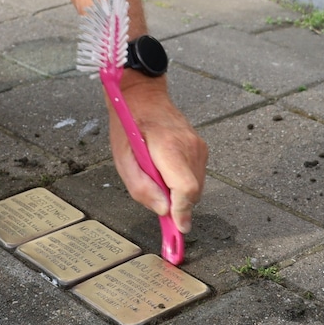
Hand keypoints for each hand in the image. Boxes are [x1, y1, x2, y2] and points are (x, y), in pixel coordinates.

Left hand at [108, 72, 206, 232]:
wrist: (143, 95)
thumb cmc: (129, 124)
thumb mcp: (122, 158)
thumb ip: (141, 187)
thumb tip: (162, 210)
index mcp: (169, 148)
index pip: (186, 189)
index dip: (182, 212)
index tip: (179, 229)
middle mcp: (190, 147)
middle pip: (192, 192)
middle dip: (177, 205)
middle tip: (156, 199)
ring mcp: (198, 147)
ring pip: (196, 187)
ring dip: (179, 194)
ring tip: (157, 178)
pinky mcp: (201, 148)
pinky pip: (196, 177)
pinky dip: (182, 183)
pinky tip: (165, 171)